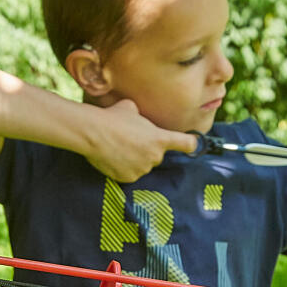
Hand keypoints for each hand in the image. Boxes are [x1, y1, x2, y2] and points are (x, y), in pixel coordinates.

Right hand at [82, 99, 199, 182]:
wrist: (93, 133)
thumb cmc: (113, 117)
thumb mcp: (131, 108)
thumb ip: (140, 116)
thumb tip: (135, 114)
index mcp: (160, 138)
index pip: (187, 144)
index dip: (191, 144)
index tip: (192, 145)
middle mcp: (155, 156)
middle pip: (157, 155)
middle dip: (147, 149)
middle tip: (130, 140)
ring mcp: (142, 169)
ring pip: (142, 165)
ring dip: (134, 159)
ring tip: (118, 147)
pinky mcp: (128, 178)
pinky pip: (129, 174)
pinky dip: (123, 168)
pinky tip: (112, 157)